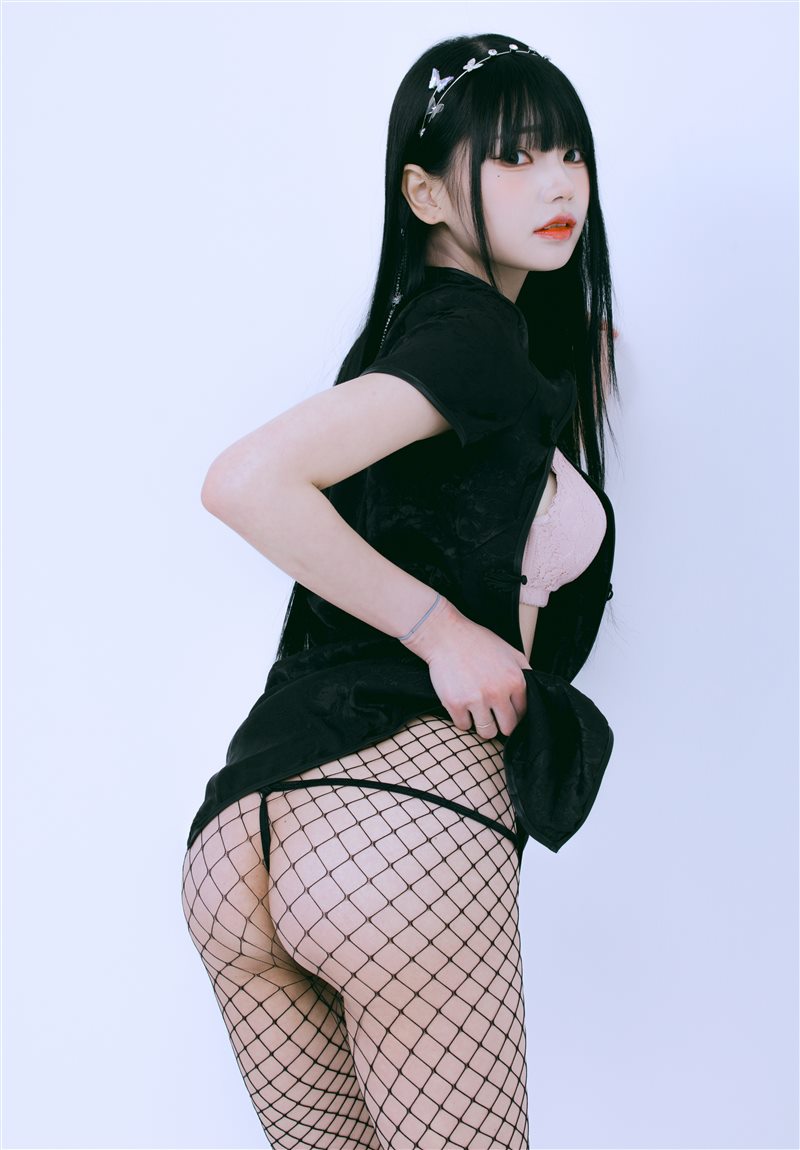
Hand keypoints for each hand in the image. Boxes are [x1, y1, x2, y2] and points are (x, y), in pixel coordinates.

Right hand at [400, 597, 529, 739]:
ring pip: (487, 732)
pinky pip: (463, 726)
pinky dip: (462, 718)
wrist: (446, 635)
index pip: (523, 713)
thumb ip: (525, 672)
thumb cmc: (477, 641)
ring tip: (476, 711)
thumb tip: (534, 690)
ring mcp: (476, 699)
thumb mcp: (510, 651)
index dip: (513, 713)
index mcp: (515, 681)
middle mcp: (498, 692)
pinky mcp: (455, 704)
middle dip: (500, 723)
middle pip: (507, 728)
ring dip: (482, 724)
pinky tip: (461, 704)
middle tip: (491, 714)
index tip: (505, 710)